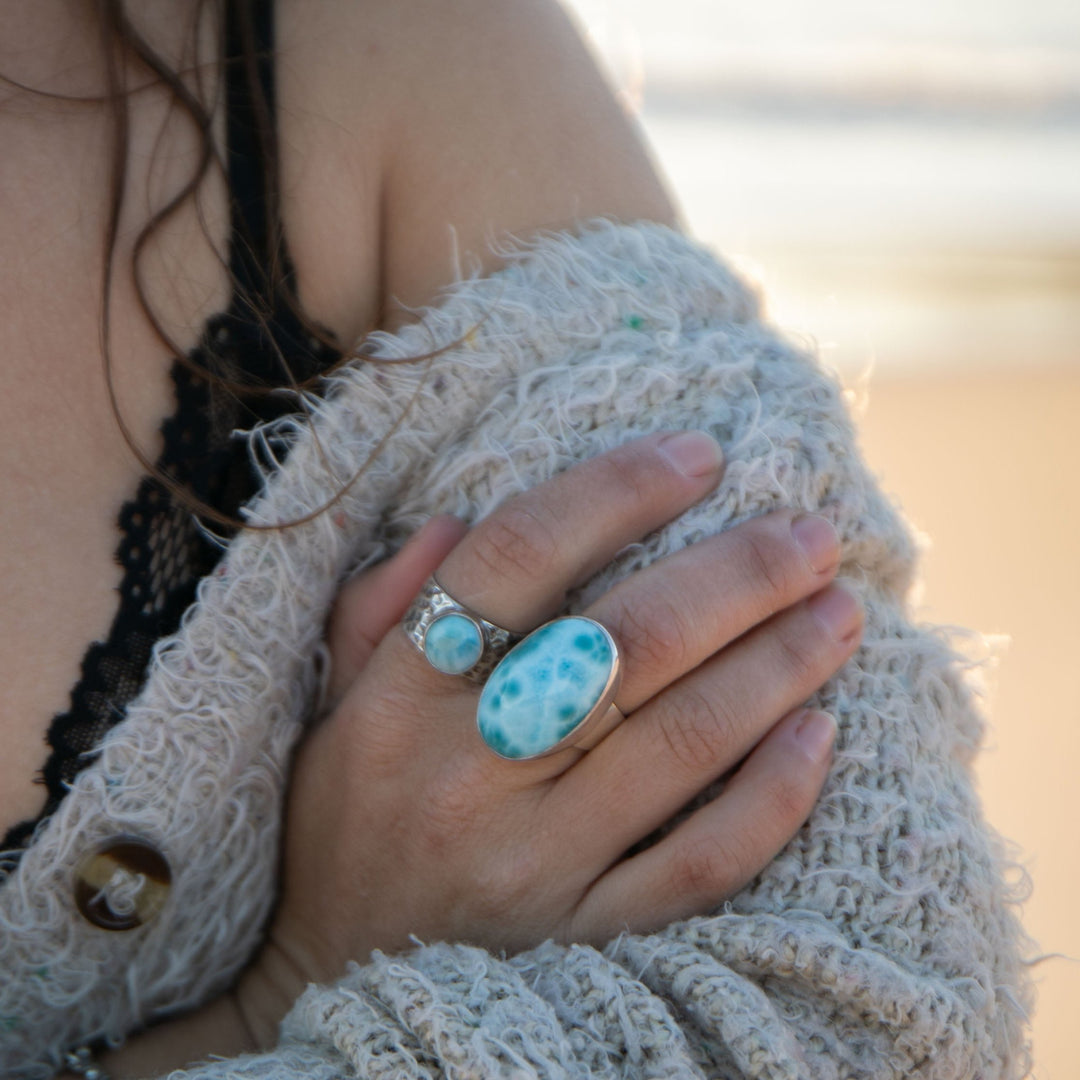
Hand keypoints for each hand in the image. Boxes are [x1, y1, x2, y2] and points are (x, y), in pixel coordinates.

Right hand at [237, 431, 861, 1045]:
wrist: (337, 991)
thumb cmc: (338, 829)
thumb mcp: (329, 709)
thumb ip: (380, 608)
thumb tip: (460, 519)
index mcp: (399, 700)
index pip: (515, 560)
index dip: (614, 491)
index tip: (695, 455)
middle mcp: (468, 772)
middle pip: (627, 642)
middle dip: (737, 572)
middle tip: (809, 533)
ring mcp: (532, 864)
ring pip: (682, 743)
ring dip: (777, 664)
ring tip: (837, 610)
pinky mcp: (581, 938)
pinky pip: (696, 865)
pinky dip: (770, 797)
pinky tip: (821, 735)